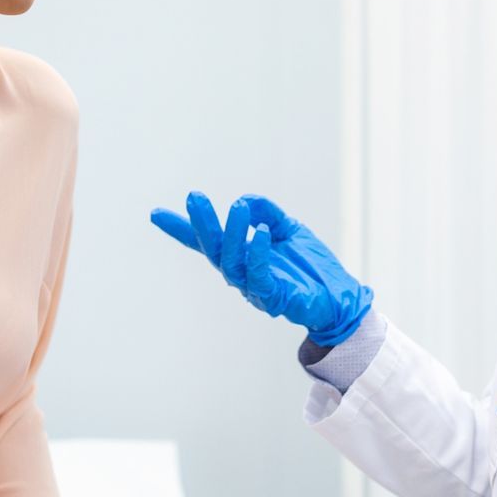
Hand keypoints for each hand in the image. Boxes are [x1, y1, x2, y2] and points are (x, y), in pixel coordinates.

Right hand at [150, 192, 373, 346]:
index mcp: (242, 256)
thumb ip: (267, 213)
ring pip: (232, 262)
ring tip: (237, 208)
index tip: (155, 214)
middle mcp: (242, 273)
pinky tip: (263, 233)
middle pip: (213, 249)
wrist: (340, 298)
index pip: (207, 242)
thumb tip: (244, 201)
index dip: (181, 229)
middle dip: (201, 224)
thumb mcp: (290, 228)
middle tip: (194, 197)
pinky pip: (259, 276)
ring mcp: (255, 287)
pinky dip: (258, 254)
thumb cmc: (312, 267)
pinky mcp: (273, 298)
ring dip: (232, 233)